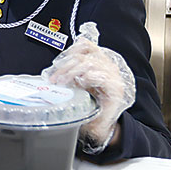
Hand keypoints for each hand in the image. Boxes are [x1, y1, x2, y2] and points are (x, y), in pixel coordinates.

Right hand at [42, 23, 135, 151]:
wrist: (105, 116)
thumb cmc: (99, 119)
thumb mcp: (93, 122)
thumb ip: (85, 114)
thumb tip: (70, 107)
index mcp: (115, 88)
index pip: (101, 75)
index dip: (83, 78)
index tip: (66, 84)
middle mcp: (113, 72)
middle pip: (90, 63)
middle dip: (69, 71)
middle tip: (55, 81)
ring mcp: (106, 63)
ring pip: (86, 53)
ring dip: (67, 63)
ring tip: (55, 74)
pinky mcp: (98, 58)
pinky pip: (87, 46)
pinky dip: (74, 49)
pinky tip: (64, 58)